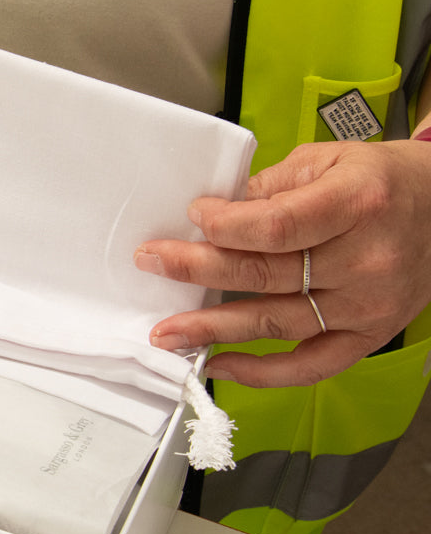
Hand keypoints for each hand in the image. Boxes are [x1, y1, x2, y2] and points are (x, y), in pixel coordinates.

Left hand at [134, 139, 430, 386]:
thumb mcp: (328, 160)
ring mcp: (368, 305)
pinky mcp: (369, 336)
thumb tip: (213, 214)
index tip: (193, 217)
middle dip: (197, 268)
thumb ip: (271, 188)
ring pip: (276, 322)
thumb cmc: (381, 181)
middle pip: (265, 273)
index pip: (276, 226)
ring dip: (213, 328)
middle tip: (151, 262)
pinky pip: (310, 365)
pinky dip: (262, 373)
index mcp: (357, 204)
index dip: (226, 225)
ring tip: (167, 331)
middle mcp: (366, 260)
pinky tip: (220, 365)